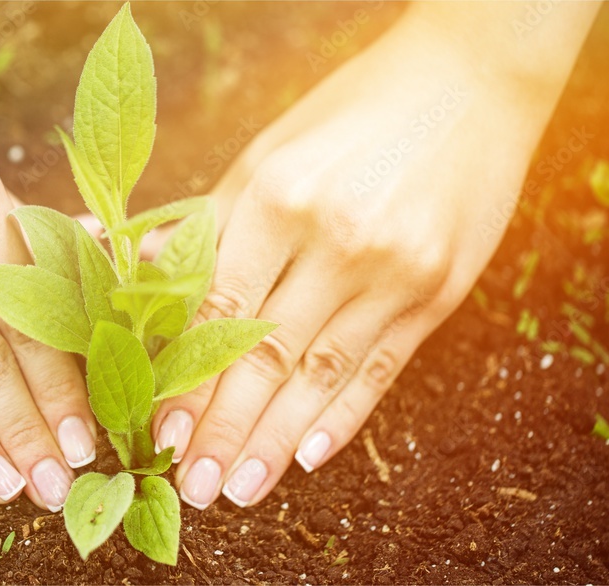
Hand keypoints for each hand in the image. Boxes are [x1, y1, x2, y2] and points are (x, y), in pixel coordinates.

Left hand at [150, 4, 597, 508]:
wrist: (471, 84)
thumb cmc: (349, 114)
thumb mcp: (267, 153)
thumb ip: (208, 222)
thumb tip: (137, 272)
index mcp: (281, 199)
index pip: (220, 311)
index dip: (187, 380)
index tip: (160, 433)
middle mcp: (339, 241)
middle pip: (266, 355)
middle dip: (224, 429)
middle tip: (193, 486)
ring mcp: (396, 270)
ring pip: (322, 374)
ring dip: (276, 441)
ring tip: (241, 490)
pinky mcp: (438, 291)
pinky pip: (382, 366)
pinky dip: (345, 415)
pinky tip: (309, 456)